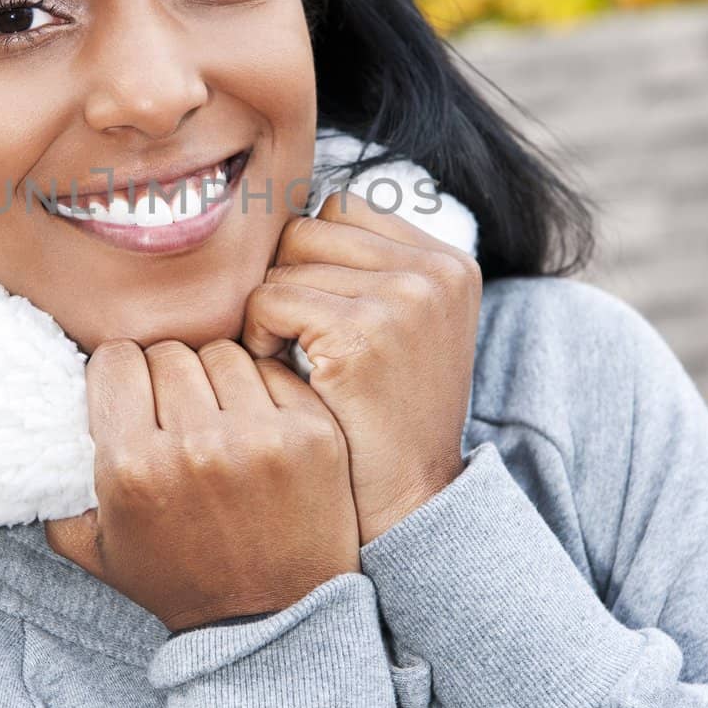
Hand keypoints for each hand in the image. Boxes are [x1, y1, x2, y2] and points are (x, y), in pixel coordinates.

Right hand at [43, 337, 360, 632]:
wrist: (270, 620)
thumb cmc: (177, 579)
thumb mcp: (95, 545)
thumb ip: (55, 488)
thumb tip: (42, 424)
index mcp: (133, 466)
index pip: (116, 360)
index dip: (119, 373)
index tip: (132, 394)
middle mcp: (196, 445)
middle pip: (169, 352)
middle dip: (166, 375)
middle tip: (175, 410)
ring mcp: (261, 436)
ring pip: (222, 353)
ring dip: (214, 377)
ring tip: (217, 416)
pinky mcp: (312, 433)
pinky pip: (273, 371)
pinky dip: (261, 388)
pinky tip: (256, 422)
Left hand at [240, 191, 481, 544]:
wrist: (408, 499)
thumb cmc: (385, 415)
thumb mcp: (402, 328)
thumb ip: (368, 267)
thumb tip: (285, 213)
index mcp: (449, 263)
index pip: (343, 208)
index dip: (310, 258)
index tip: (317, 312)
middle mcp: (435, 272)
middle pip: (309, 229)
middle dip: (286, 279)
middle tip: (294, 337)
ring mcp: (404, 299)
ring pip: (284, 263)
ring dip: (269, 309)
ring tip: (291, 357)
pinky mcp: (363, 334)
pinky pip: (270, 300)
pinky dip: (259, 336)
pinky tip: (281, 374)